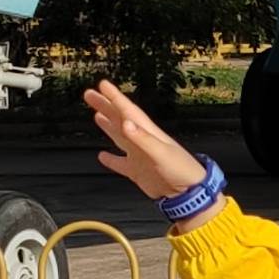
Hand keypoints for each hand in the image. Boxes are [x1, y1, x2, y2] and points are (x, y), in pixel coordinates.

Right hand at [84, 80, 207, 201]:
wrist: (188, 193)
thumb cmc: (181, 170)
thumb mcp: (161, 152)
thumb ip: (142, 139)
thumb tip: (125, 123)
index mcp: (147, 132)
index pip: (127, 110)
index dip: (115, 97)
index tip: (102, 85)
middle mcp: (141, 141)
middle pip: (119, 118)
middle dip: (105, 105)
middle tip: (90, 94)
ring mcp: (138, 156)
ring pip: (118, 136)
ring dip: (107, 125)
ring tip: (96, 114)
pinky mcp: (137, 171)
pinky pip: (120, 163)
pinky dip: (110, 159)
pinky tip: (102, 156)